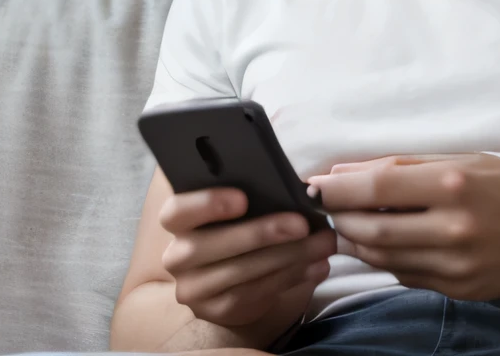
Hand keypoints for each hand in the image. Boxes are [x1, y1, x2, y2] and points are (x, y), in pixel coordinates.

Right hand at [158, 188, 336, 333]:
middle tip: (301, 224)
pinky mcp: (217, 310)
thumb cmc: (240, 227)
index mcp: (178, 221)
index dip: (206, 204)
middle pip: (209, 246)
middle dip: (260, 233)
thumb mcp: (240, 209)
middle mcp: (177, 256)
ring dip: (287, 257)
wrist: (232, 277)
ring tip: (322, 244)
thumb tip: (297, 189)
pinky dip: (290, 278)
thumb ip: (254, 196)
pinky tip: (316, 266)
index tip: (243, 199)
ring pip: (239, 273)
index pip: (176, 211)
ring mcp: (194, 288)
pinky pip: (255, 294)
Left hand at [309, 154, 499, 300]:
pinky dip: (384, 259)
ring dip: (355, 240)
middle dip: (339, 216)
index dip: (337, 186)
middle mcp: (454, 227)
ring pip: (382, 257)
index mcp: (455, 184)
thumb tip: (345, 170)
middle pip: (371, 228)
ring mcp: (456, 265)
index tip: (314, 183)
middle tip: (325, 206)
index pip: (376, 187)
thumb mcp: (466, 160)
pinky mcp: (458, 290)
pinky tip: (385, 242)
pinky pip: (405, 275)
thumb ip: (405, 166)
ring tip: (348, 223)